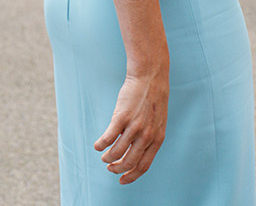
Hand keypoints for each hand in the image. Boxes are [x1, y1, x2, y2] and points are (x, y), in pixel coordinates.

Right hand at [94, 67, 168, 184]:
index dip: (131, 176)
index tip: (122, 180)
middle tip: (110, 167)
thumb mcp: (158, 121)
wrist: (150, 75)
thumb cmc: (153, 98)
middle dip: (117, 169)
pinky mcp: (121, 117)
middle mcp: (146, 135)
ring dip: (107, 158)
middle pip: (129, 163)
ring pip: (116, 153)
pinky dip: (100, 145)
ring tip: (103, 156)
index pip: (143, 166)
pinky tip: (97, 145)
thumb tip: (137, 152)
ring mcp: (134, 126)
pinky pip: (108, 138)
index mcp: (157, 138)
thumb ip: (150, 136)